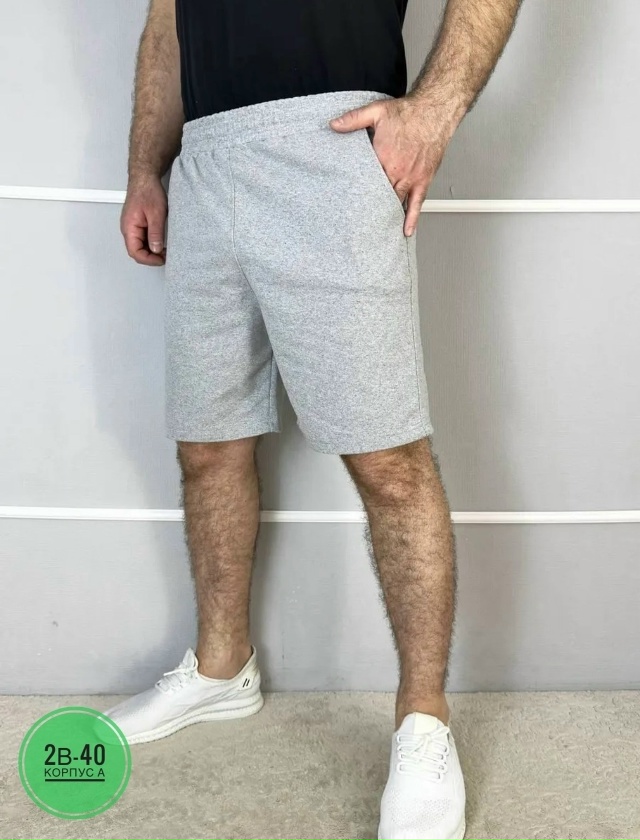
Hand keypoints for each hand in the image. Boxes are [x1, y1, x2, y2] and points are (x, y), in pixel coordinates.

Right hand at [120, 175, 167, 265]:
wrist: (145, 177)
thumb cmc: (148, 191)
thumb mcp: (156, 214)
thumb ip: (155, 233)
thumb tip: (156, 250)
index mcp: (129, 227)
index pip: (135, 252)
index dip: (149, 260)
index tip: (161, 259)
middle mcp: (128, 229)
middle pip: (137, 251)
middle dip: (151, 257)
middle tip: (165, 256)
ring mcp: (132, 227)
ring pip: (140, 246)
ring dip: (152, 251)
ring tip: (165, 250)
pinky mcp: (137, 224)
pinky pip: (143, 239)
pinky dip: (151, 243)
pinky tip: (161, 242)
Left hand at [330, 95, 458, 236]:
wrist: (434, 111)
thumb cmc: (408, 113)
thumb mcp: (376, 111)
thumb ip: (353, 119)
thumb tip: (333, 125)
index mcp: (382, 157)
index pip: (364, 180)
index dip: (355, 191)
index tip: (345, 202)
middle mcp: (397, 171)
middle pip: (378, 195)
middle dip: (368, 207)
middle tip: (357, 222)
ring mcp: (411, 178)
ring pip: (396, 201)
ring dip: (386, 214)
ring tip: (375, 229)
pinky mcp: (423, 180)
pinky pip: (417, 203)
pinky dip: (411, 218)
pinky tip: (406, 230)